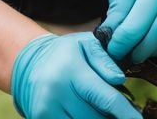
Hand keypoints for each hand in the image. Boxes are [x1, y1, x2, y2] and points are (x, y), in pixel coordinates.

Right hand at [10, 32, 141, 118]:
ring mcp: (46, 110)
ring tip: (98, 108)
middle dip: (111, 116)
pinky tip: (85, 111)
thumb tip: (119, 79)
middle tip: (117, 109)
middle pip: (97, 118)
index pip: (106, 99)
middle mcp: (56, 93)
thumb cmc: (65, 53)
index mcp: (71, 71)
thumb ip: (105, 60)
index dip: (126, 114)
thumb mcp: (86, 44)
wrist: (29, 63)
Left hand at [101, 0, 156, 62]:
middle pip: (147, 43)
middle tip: (121, 52)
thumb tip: (107, 37)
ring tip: (138, 43)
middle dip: (130, 52)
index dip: (117, 45)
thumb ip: (117, 7)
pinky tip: (156, 40)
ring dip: (146, 52)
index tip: (110, 50)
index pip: (132, 29)